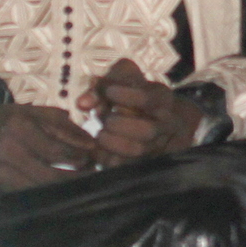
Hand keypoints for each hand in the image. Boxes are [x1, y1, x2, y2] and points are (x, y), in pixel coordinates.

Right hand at [0, 101, 101, 190]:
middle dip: (74, 177)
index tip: (92, 155)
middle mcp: (8, 149)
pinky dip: (45, 192)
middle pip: (48, 174)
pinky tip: (59, 189)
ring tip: (80, 182)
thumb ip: (63, 125)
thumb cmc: (9, 118)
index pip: (54, 149)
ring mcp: (0, 169)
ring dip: (62, 188)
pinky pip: (26, 192)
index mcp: (19, 127)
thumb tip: (89, 142)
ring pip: (38, 187)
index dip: (76, 154)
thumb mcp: (35, 112)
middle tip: (91, 173)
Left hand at [79, 58, 207, 162]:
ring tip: (101, 134)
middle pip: (148, 130)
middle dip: (120, 125)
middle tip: (106, 119)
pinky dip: (106, 158)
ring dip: (113, 143)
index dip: (126, 96)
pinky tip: (97, 148)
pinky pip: (123, 165)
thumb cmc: (129, 93)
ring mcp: (154, 144)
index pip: (147, 100)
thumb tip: (82, 104)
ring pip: (138, 150)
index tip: (109, 92)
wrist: (149, 115)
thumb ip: (100, 88)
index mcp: (161, 99)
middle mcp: (163, 124)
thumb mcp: (120, 81)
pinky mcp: (140, 160)